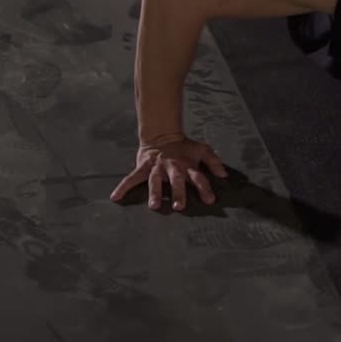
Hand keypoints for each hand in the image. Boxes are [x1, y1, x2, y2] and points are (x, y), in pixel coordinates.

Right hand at [109, 135, 227, 210]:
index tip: (210, 200)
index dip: (204, 188)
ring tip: (154, 206)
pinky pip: (132, 177)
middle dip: (178, 192)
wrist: (162, 135)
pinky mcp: (143, 166)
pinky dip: (123, 186)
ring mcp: (157, 167)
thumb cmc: (184, 147)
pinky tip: (115, 197)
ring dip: (154, 193)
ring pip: (155, 181)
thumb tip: (225, 175)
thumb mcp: (202, 149)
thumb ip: (214, 161)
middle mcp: (173, 167)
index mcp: (187, 165)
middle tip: (179, 206)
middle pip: (176, 180)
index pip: (199, 177)